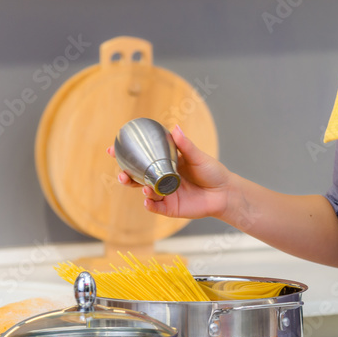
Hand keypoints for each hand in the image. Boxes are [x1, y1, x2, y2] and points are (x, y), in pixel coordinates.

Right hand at [107, 125, 230, 219]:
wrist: (225, 193)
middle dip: (125, 175)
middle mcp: (162, 179)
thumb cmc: (212, 172)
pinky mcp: (170, 208)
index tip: (112, 149)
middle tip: (121, 173)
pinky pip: (155, 207)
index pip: (142, 159)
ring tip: (141, 186)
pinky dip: (149, 204)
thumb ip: (185, 145)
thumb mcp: (197, 156)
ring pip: (144, 191)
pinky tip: (147, 200)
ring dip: (138, 189)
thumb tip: (174, 128)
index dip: (126, 155)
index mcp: (165, 164)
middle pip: (137, 177)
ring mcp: (165, 194)